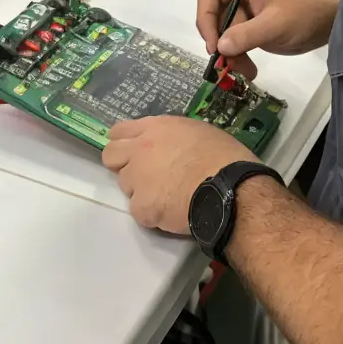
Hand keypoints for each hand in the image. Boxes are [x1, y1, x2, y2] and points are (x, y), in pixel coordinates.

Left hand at [104, 116, 249, 232]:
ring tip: (170, 197)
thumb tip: (169, 146)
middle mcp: (140, 150)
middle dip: (123, 166)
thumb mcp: (198, 132)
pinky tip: (174, 213)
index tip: (135, 152)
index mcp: (156, 128)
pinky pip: (140, 212)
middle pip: (111, 157)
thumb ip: (173, 137)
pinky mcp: (142, 207)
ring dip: (142, 192)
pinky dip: (153, 215)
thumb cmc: (225, 158)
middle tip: (145, 177)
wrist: (232, 189)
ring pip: (126, 187)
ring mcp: (138, 179)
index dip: (125, 143)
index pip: (119, 131)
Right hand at [197, 0, 341, 78]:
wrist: (329, 22)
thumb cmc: (304, 14)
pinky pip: (234, 38)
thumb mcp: (275, 25)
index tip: (213, 44)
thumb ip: (245, 35)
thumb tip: (219, 47)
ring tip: (246, 71)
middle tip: (226, 62)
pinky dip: (238, 53)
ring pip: (222, 30)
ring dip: (230, 53)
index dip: (205, 17)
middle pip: (212, 13)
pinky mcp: (249, 22)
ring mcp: (243, 5)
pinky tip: (248, 68)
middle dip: (220, 40)